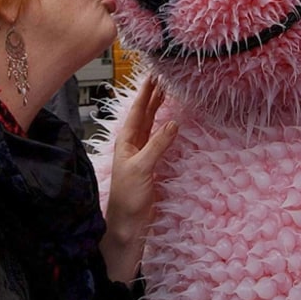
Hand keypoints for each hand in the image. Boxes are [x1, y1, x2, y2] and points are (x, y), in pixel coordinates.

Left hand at [100, 76, 177, 282]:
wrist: (128, 223)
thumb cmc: (128, 197)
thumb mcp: (142, 167)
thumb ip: (157, 145)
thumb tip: (173, 123)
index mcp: (126, 141)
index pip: (138, 111)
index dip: (145, 93)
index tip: (153, 76)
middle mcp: (132, 144)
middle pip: (144, 114)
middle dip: (152, 96)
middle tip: (162, 78)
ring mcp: (141, 153)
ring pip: (151, 125)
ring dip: (158, 109)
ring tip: (167, 93)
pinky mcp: (150, 164)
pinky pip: (158, 139)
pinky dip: (165, 128)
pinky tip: (171, 123)